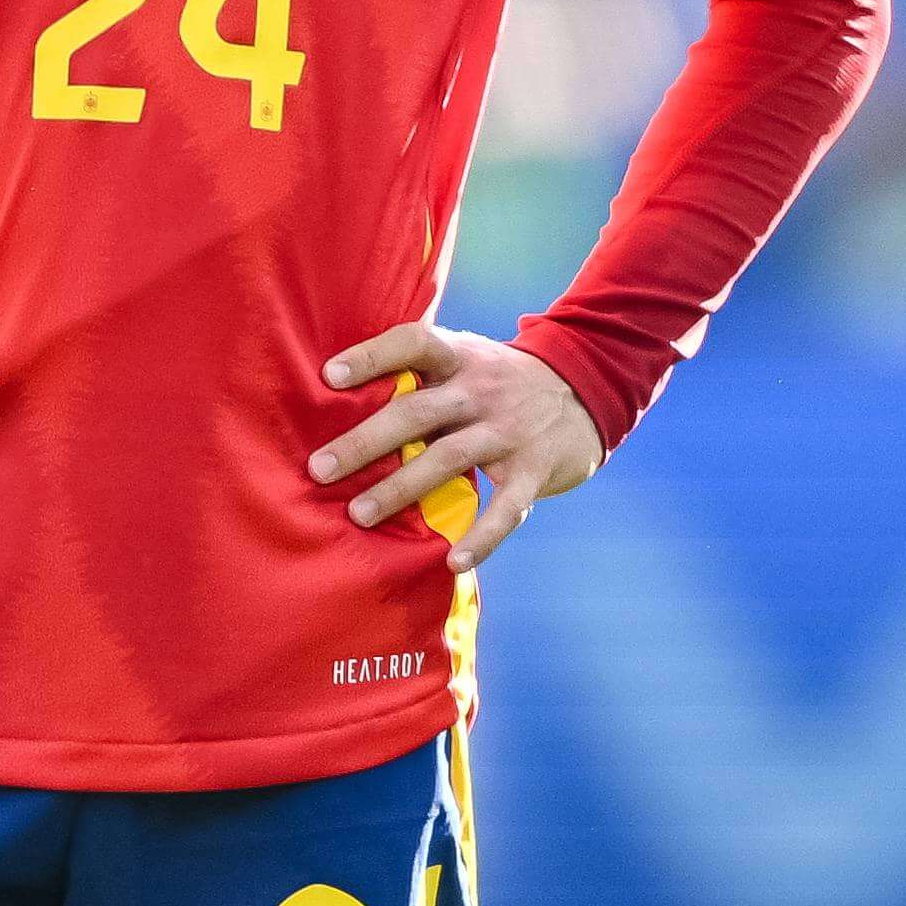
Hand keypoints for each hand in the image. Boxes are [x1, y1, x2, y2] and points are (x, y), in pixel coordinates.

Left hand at [307, 321, 604, 571]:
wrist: (585, 390)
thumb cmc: (499, 379)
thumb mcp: (467, 358)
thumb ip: (421, 373)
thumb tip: (341, 394)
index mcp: (460, 356)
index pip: (413, 342)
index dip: (371, 357)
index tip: (328, 378)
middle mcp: (482, 389)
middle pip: (417, 412)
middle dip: (365, 442)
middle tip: (320, 469)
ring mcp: (509, 430)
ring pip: (448, 459)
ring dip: (400, 489)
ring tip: (358, 514)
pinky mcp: (534, 470)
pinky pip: (506, 509)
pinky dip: (481, 538)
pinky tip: (453, 562)